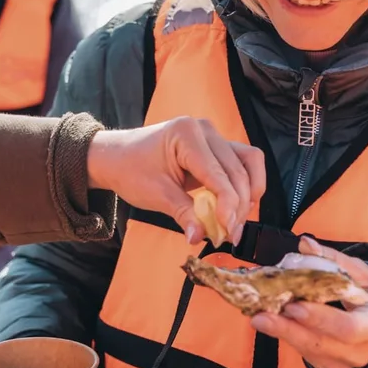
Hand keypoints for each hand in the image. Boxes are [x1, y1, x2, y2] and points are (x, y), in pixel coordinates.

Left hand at [86, 118, 265, 245]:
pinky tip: (238, 206)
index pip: (218, 174)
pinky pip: (242, 162)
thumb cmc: (132, 170)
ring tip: (237, 221)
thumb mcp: (156, 195)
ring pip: (249, 161)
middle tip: (230, 234)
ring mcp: (213, 135)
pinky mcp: (217, 145)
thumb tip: (200, 237)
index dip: (227, 205)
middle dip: (238, 205)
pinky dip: (245, 185)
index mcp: (186, 135)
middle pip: (237, 170)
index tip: (227, 231)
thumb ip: (183, 214)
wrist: (118, 157)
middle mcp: (205, 129)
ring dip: (248, 193)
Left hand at [249, 238, 367, 367]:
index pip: (348, 328)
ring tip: (258, 318)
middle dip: (289, 330)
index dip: (320, 318)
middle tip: (260, 316)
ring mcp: (344, 364)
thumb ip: (333, 259)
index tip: (294, 305)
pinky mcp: (329, 367)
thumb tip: (305, 243)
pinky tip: (270, 324)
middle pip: (321, 344)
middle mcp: (361, 351)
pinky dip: (287, 338)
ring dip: (282, 335)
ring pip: (309, 353)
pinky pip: (306, 355)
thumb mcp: (361, 273)